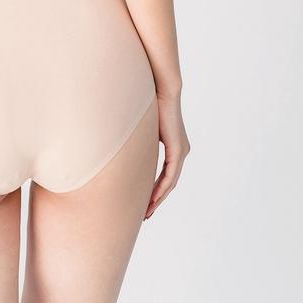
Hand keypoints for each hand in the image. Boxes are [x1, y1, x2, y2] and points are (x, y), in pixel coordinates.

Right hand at [144, 94, 189, 219]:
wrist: (161, 88)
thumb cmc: (148, 102)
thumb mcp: (141, 127)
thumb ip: (137, 138)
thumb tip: (121, 144)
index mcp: (173, 145)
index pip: (164, 174)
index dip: (154, 190)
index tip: (144, 202)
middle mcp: (181, 150)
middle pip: (168, 183)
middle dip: (156, 200)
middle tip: (145, 214)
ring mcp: (181, 151)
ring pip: (170, 183)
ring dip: (158, 198)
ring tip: (147, 212)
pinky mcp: (178, 150)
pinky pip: (170, 176)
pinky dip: (161, 189)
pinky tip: (152, 199)